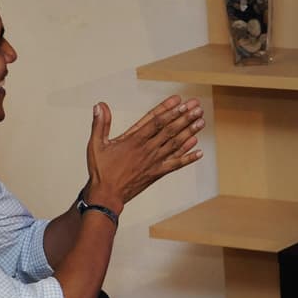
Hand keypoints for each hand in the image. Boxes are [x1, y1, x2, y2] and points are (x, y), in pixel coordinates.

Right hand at [84, 97, 203, 209]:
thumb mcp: (96, 145)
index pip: (156, 122)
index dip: (170, 110)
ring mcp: (154, 162)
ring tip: (201, 122)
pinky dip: (188, 158)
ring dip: (190, 133)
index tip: (181, 102)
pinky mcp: (157, 173)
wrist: (107, 196)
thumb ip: (100, 124)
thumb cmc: (101, 170)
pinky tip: (199, 152)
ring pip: (175, 145)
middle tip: (197, 108)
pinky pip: (176, 164)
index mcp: (134, 140)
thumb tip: (100, 105)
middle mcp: (147, 150)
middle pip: (170, 131)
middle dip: (185, 118)